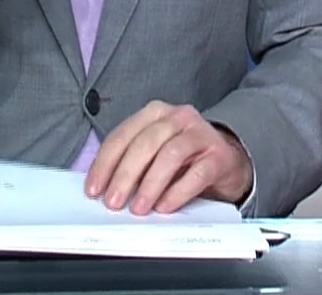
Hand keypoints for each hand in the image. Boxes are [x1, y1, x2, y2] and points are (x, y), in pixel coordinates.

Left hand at [85, 101, 252, 215]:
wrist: (227, 159)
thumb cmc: (183, 158)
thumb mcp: (154, 154)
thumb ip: (131, 163)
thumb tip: (104, 188)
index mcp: (155, 113)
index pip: (123, 135)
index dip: (105, 163)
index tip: (94, 189)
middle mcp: (178, 117)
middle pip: (146, 143)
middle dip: (125, 174)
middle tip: (113, 201)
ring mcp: (201, 134)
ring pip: (170, 154)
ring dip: (150, 184)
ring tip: (138, 207)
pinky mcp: (219, 155)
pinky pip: (197, 173)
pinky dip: (177, 192)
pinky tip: (165, 206)